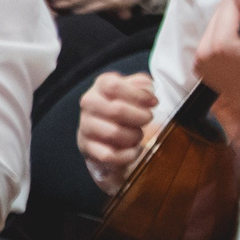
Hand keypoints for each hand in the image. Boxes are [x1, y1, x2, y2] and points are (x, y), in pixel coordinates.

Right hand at [77, 71, 156, 193]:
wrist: (105, 132)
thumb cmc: (124, 108)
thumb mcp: (134, 91)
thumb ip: (143, 85)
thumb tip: (147, 91)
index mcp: (100, 86)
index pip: (114, 86)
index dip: (138, 95)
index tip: (153, 103)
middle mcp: (89, 104)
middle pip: (116, 110)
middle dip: (140, 117)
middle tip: (148, 119)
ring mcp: (85, 126)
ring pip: (114, 133)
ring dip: (134, 136)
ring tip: (137, 134)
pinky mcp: (87, 147)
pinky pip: (109, 155)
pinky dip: (127, 154)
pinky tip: (133, 150)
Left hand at [194, 0, 239, 167]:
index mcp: (220, 47)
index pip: (229, 5)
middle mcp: (202, 54)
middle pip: (218, 15)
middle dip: (239, 17)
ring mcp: (199, 63)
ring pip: (214, 26)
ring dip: (233, 27)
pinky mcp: (200, 67)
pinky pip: (211, 40)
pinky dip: (226, 39)